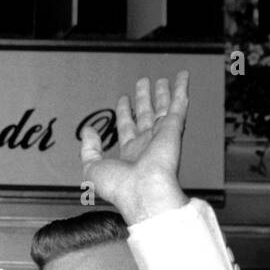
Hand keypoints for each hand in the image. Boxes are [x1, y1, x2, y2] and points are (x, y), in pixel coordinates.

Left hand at [81, 71, 189, 223]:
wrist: (143, 192)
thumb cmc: (120, 188)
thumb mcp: (92, 168)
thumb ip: (89, 148)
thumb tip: (87, 132)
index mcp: (130, 154)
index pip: (126, 128)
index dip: (124, 112)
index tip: (123, 100)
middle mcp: (147, 144)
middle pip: (145, 115)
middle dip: (143, 99)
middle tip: (142, 84)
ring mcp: (162, 136)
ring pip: (162, 108)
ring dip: (162, 93)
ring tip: (161, 79)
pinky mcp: (173, 129)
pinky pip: (179, 104)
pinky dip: (182, 89)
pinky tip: (182, 77)